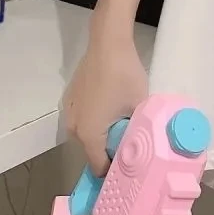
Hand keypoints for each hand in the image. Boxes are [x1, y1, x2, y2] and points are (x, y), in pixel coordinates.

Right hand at [63, 33, 147, 175]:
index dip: (116, 170)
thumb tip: (143, 147)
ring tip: (126, 121)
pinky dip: (97, 118)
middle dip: (112, 149)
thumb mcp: (139, 105)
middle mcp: (74, 128)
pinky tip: (114, 105)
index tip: (132, 165)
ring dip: (105, 132)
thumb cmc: (124, 77)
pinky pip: (86, 117)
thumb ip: (138, 131)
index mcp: (89, 135)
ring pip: (90, 133)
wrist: (108, 44)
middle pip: (94, 150)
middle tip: (134, 140)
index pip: (100, 167)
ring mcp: (70, 112)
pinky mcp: (71, 98)